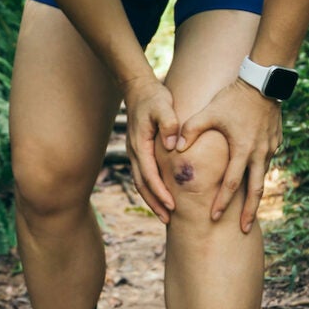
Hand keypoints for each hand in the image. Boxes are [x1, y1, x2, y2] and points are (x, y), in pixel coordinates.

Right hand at [124, 77, 180, 222]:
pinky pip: (144, 176)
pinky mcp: (140, 152)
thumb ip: (169, 124)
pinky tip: (162, 197)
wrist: (139, 89)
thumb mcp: (163, 106)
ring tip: (165, 216)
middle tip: (168, 219)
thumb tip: (173, 146)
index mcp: (140, 145)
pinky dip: (151, 189)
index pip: (149, 175)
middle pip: (142, 185)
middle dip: (154, 203)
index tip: (172, 204)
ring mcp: (135, 153)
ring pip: (141, 183)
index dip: (160, 192)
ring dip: (151, 200)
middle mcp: (134, 152)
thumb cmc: (154, 97)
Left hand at [177, 80, 282, 231]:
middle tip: (244, 229)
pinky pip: (267, 164)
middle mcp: (260, 153)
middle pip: (256, 191)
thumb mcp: (209, 112)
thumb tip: (175, 148)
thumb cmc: (234, 98)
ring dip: (256, 196)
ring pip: (263, 178)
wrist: (264, 82)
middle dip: (249, 212)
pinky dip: (260, 177)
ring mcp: (271, 148)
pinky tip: (255, 182)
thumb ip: (191, 130)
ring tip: (250, 211)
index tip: (214, 217)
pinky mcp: (275, 142)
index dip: (222, 202)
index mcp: (243, 150)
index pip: (231, 184)